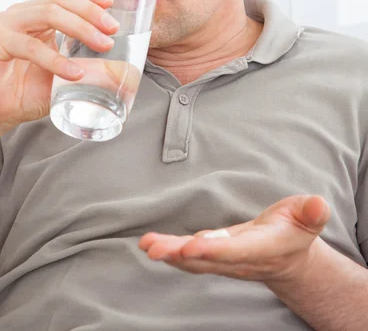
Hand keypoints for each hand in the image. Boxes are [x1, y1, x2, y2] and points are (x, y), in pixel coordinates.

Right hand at [0, 0, 118, 134]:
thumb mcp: (63, 76)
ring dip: (80, 28)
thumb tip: (122, 68)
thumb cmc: (23, 94)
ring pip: (48, 14)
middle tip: (112, 29)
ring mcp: (6, 25)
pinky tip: (75, 72)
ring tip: (102, 45)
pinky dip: (56, 60)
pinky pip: (30, 46)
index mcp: (35, 16)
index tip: (110, 3)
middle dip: (91, 12)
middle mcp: (20, 14)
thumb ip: (88, 68)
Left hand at [139, 195, 329, 282]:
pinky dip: (169, 251)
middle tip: (156, 249)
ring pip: (194, 261)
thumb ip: (311, 212)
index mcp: (263, 248)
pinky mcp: (213, 256)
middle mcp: (240, 259)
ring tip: (147, 245)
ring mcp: (224, 260)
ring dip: (169, 254)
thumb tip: (318, 204)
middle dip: (182, 255)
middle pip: (208, 260)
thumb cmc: (295, 231)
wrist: (288, 257)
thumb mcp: (308, 218)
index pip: (238, 250)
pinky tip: (150, 245)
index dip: (215, 249)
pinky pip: (189, 258)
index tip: (193, 245)